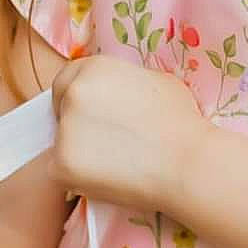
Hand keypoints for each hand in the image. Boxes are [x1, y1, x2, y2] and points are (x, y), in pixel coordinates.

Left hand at [50, 53, 203, 213]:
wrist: (187, 163)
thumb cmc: (181, 123)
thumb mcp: (155, 82)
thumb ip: (124, 83)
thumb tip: (116, 93)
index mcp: (94, 68)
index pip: (65, 81)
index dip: (76, 99)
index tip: (89, 116)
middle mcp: (74, 93)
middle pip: (60, 110)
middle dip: (74, 124)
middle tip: (102, 143)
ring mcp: (65, 128)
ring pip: (60, 144)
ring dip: (78, 153)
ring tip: (115, 164)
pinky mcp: (61, 163)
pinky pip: (60, 172)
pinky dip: (77, 178)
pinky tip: (107, 179)